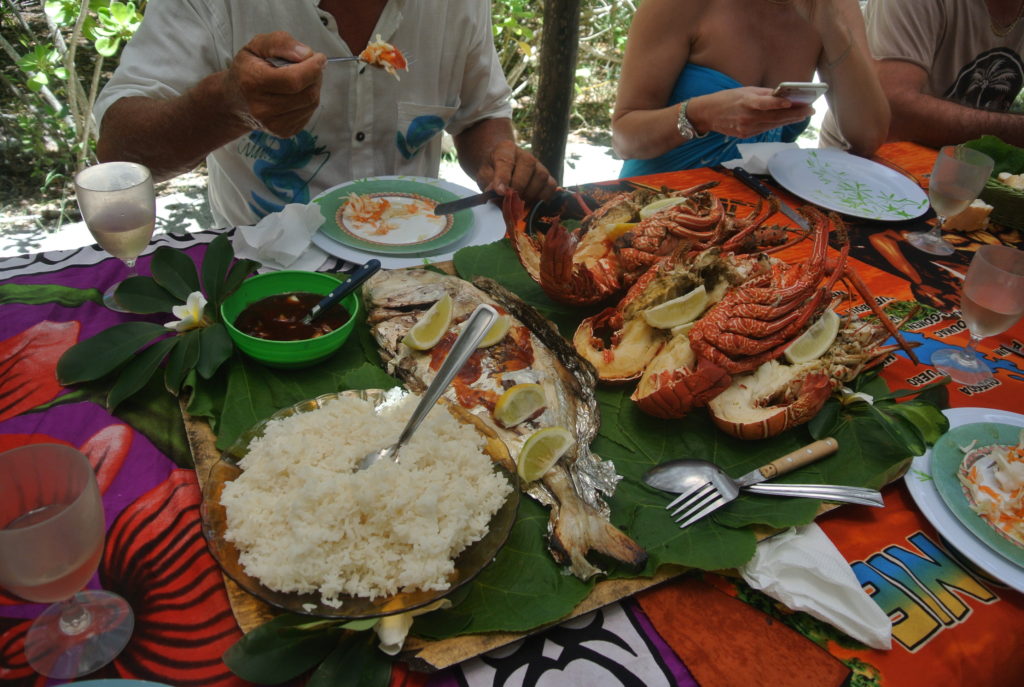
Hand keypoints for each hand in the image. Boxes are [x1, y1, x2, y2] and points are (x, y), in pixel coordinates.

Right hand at [224, 31, 326, 136]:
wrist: (235, 100)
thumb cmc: (248, 68)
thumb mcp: (257, 46)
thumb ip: (280, 43)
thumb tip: (306, 54)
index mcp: (252, 82)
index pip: (294, 80)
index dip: (313, 68)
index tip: (320, 58)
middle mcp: (262, 108)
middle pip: (307, 93)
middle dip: (315, 76)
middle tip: (311, 66)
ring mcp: (272, 124)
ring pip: (311, 104)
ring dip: (314, 88)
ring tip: (303, 78)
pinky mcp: (283, 132)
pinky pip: (308, 114)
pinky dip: (308, 101)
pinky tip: (296, 94)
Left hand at [476, 140, 557, 206]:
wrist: (501, 168)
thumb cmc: (493, 171)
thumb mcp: (485, 175)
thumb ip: (490, 183)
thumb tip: (501, 193)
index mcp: (506, 149)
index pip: (506, 161)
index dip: (504, 177)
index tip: (500, 192)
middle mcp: (525, 154)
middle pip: (529, 166)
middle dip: (519, 187)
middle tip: (511, 200)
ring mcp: (539, 165)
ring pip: (542, 177)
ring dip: (531, 194)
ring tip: (521, 202)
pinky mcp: (547, 176)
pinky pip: (551, 186)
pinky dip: (544, 197)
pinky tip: (532, 203)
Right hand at [691, 87, 814, 138]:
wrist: (707, 114)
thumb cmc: (727, 98)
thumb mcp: (745, 90)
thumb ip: (764, 94)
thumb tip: (783, 95)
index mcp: (746, 102)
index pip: (765, 104)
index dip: (779, 104)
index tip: (794, 103)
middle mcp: (747, 117)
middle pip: (775, 117)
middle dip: (795, 113)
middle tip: (811, 110)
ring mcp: (746, 128)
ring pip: (773, 124)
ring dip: (790, 119)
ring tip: (804, 114)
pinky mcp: (745, 135)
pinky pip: (765, 129)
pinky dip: (777, 124)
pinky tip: (788, 120)